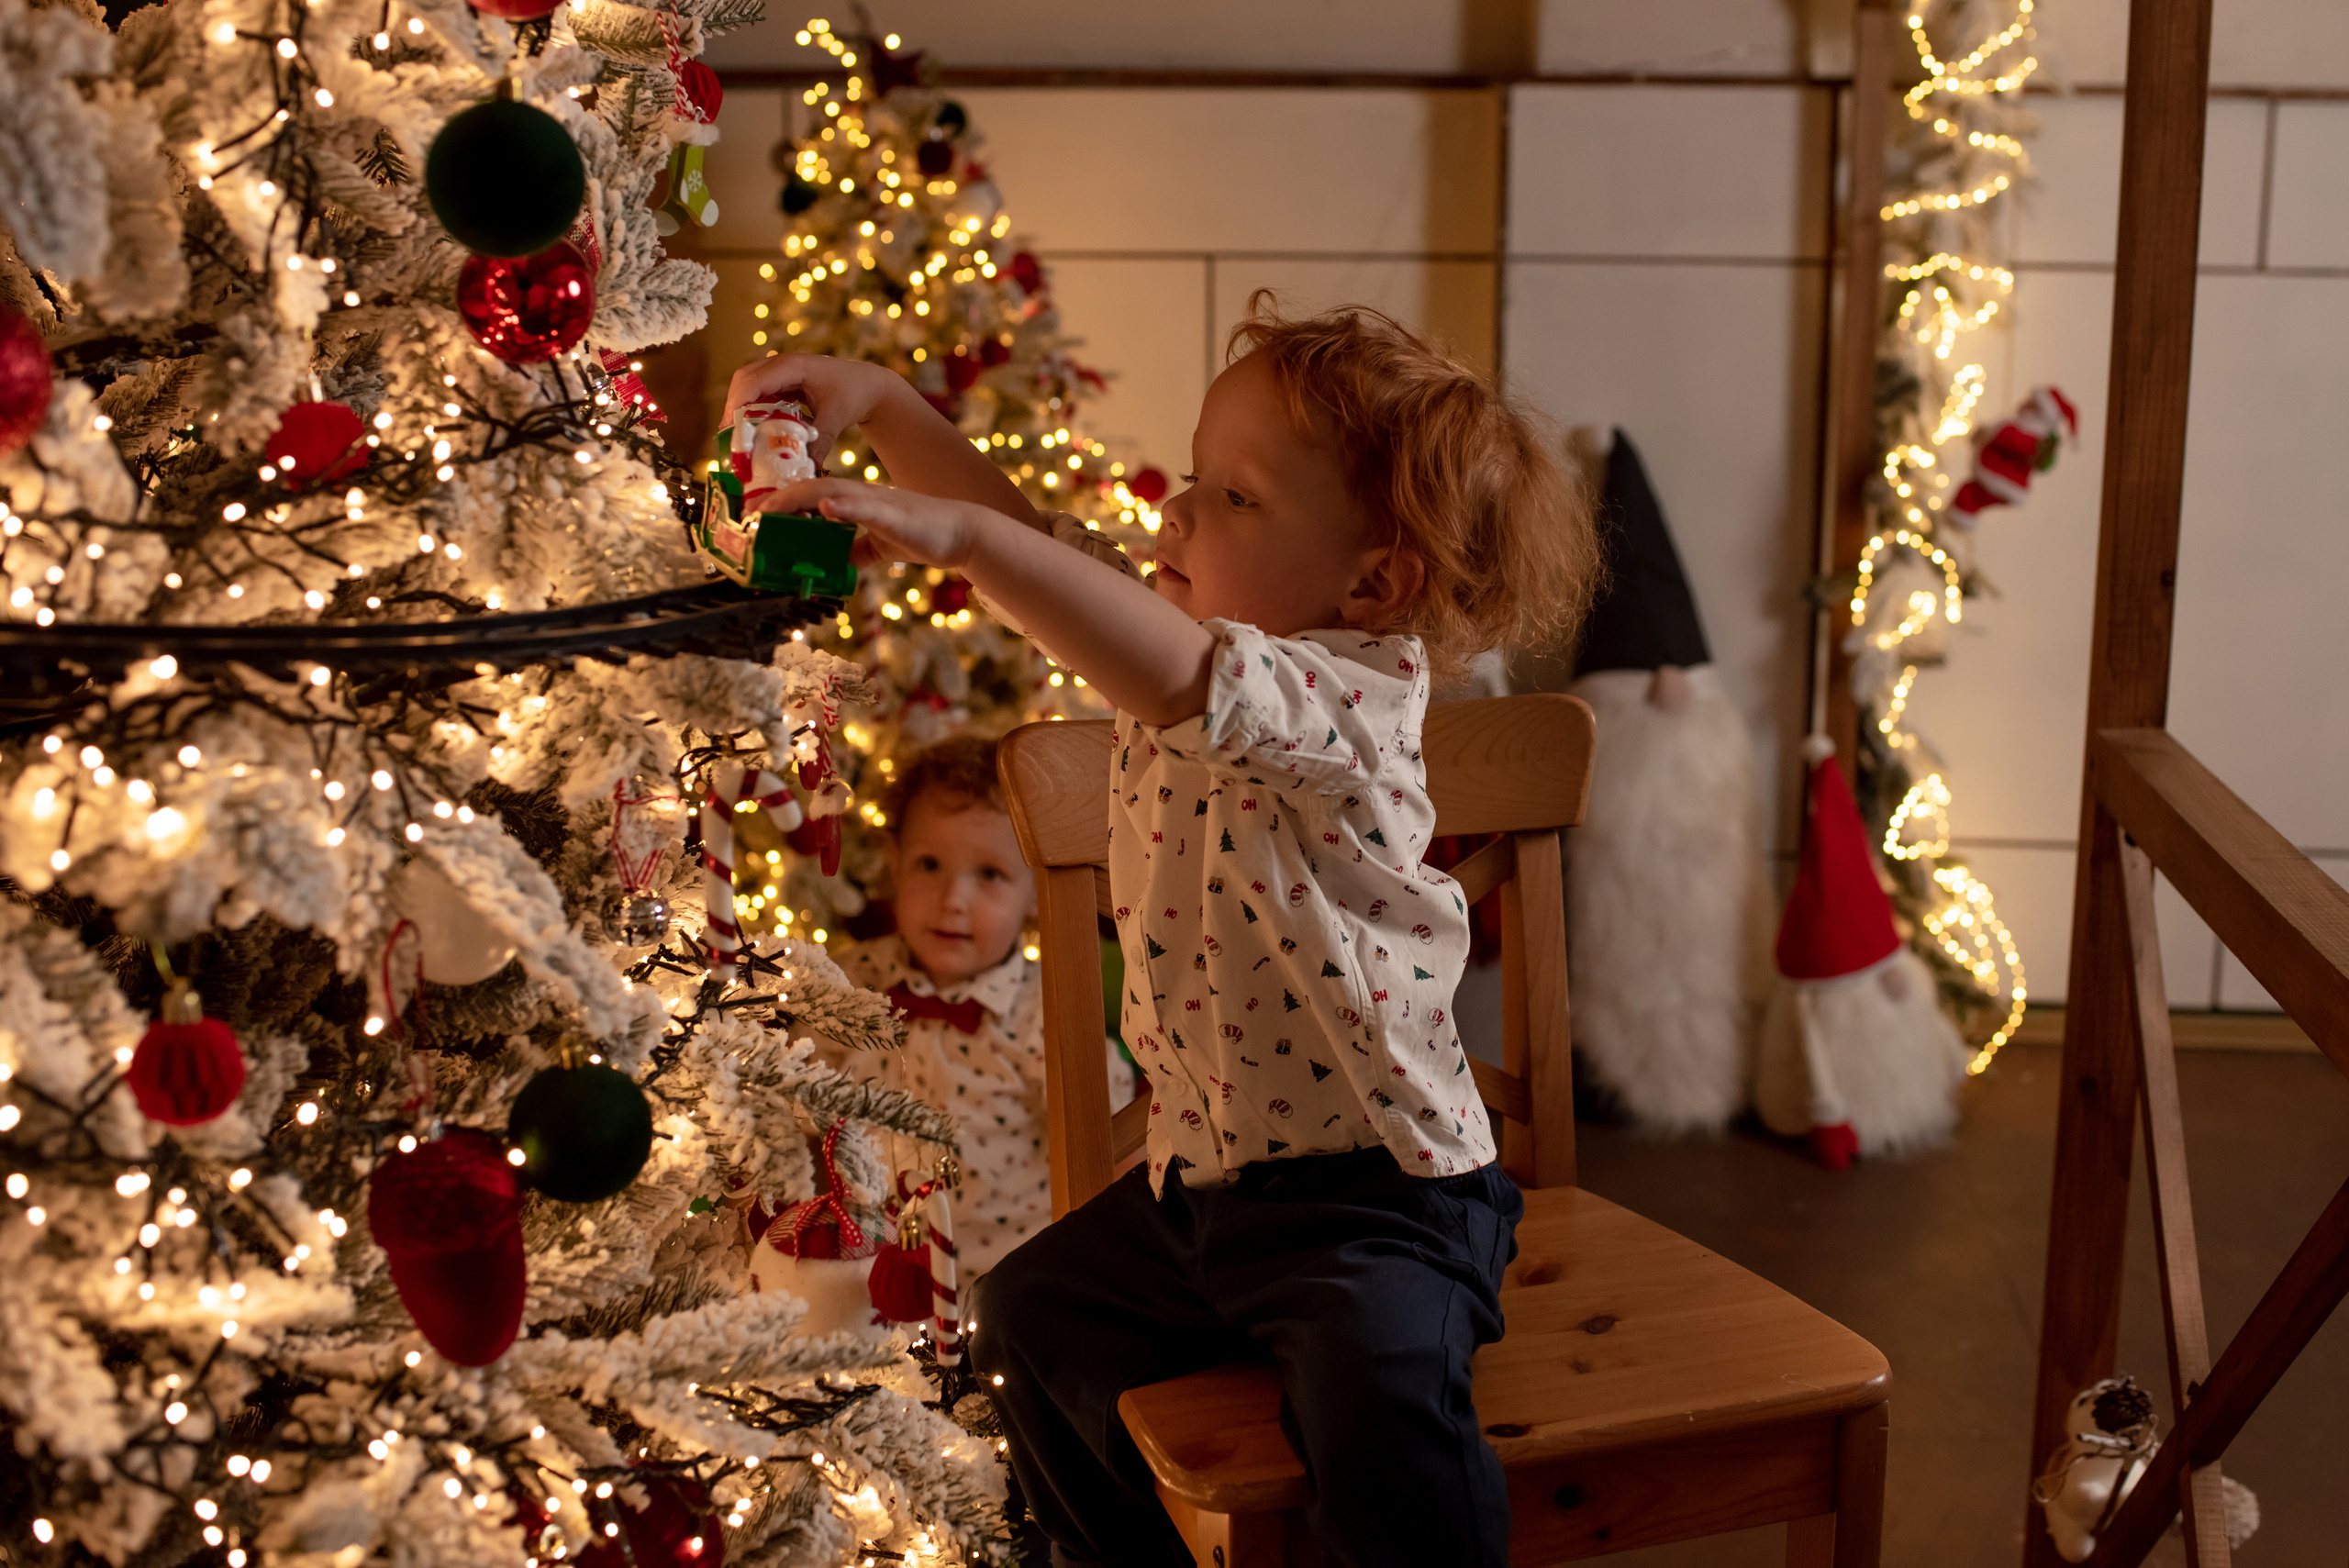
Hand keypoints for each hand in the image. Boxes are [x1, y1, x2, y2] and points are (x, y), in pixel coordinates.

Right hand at [722, 355, 905, 470]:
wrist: (868, 384)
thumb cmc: (854, 393)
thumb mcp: (837, 418)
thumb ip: (819, 442)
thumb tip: (806, 470)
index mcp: (793, 366)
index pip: (755, 381)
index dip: (738, 403)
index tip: (731, 429)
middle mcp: (782, 365)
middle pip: (744, 380)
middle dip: (734, 408)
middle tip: (731, 437)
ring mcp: (780, 372)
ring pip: (748, 386)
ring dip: (741, 409)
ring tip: (739, 437)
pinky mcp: (782, 382)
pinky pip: (759, 393)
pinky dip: (753, 410)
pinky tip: (754, 432)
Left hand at [769, 477, 995, 570]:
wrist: (961, 532)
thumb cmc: (923, 535)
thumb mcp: (880, 546)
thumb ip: (856, 550)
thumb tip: (834, 564)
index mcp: (855, 501)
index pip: (808, 496)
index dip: (779, 503)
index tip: (752, 517)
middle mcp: (859, 495)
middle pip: (808, 489)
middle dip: (775, 502)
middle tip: (746, 517)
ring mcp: (875, 501)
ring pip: (828, 492)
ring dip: (795, 500)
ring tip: (769, 511)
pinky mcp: (892, 513)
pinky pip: (863, 506)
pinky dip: (843, 505)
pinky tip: (825, 505)